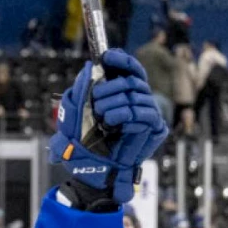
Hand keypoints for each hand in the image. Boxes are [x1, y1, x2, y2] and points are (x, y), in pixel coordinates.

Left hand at [48, 50, 167, 204]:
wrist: (91, 170)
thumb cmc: (83, 145)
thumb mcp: (74, 115)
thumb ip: (80, 92)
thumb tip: (88, 68)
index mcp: (121, 94)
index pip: (130, 69)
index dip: (121, 60)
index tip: (106, 57)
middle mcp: (136, 101)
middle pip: (132, 81)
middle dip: (110, 88)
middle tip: (96, 103)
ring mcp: (147, 114)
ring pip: (137, 95)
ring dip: (114, 105)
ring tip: (101, 118)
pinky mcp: (154, 128)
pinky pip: (145, 114)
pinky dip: (125, 115)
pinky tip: (112, 123)